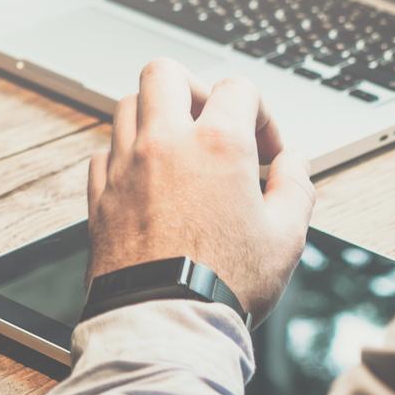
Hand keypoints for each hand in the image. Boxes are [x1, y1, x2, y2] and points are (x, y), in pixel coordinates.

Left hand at [85, 59, 315, 318]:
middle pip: (164, 72)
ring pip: (128, 106)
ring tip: (182, 152)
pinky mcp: (98, 194)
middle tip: (212, 123)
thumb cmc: (226, 283)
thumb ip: (296, 185)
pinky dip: (126, 157)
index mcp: (216, 144)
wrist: (164, 321)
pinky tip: (148, 183)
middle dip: (194, 88)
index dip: (262, 115)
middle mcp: (163, 144)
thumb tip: (293, 161)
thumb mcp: (288, 234)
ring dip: (157, 118)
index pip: (238, 88)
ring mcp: (124, 167)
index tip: (267, 152)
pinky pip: (104, 153)